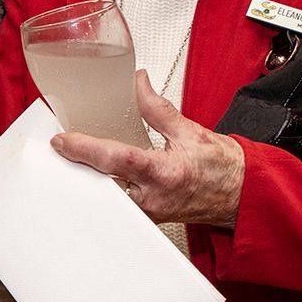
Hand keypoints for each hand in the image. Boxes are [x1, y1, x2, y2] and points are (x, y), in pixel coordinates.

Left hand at [50, 71, 244, 227]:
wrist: (241, 194)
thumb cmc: (222, 167)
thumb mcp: (190, 130)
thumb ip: (157, 108)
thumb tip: (138, 83)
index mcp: (165, 173)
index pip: (116, 160)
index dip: (85, 149)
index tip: (62, 140)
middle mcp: (153, 197)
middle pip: (102, 181)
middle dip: (77, 165)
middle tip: (59, 148)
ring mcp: (148, 212)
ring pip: (106, 197)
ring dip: (87, 178)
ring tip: (72, 159)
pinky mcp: (146, 218)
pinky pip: (117, 205)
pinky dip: (102, 188)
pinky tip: (91, 176)